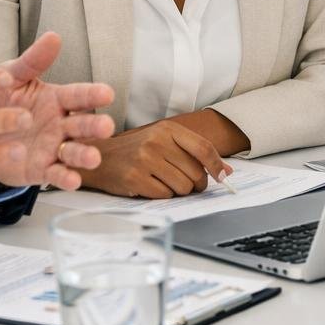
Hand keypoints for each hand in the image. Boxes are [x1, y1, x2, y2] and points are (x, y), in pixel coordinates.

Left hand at [0, 32, 113, 189]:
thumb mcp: (11, 77)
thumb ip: (32, 61)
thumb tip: (53, 36)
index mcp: (56, 99)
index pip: (79, 95)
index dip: (93, 94)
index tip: (107, 93)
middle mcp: (60, 124)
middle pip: (84, 125)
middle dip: (96, 126)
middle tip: (106, 127)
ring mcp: (53, 148)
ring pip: (75, 152)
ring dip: (85, 155)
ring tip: (92, 158)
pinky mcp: (42, 170)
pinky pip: (57, 175)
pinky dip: (66, 178)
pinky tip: (72, 179)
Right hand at [81, 118, 232, 197]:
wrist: (98, 156)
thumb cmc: (135, 150)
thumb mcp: (163, 140)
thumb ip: (193, 152)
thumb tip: (226, 171)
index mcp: (167, 129)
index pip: (204, 148)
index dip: (217, 166)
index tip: (223, 177)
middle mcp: (157, 141)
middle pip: (196, 173)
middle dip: (195, 183)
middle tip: (184, 182)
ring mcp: (145, 160)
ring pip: (182, 187)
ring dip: (178, 190)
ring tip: (162, 181)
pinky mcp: (135, 178)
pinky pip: (165, 196)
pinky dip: (162, 195)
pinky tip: (150, 186)